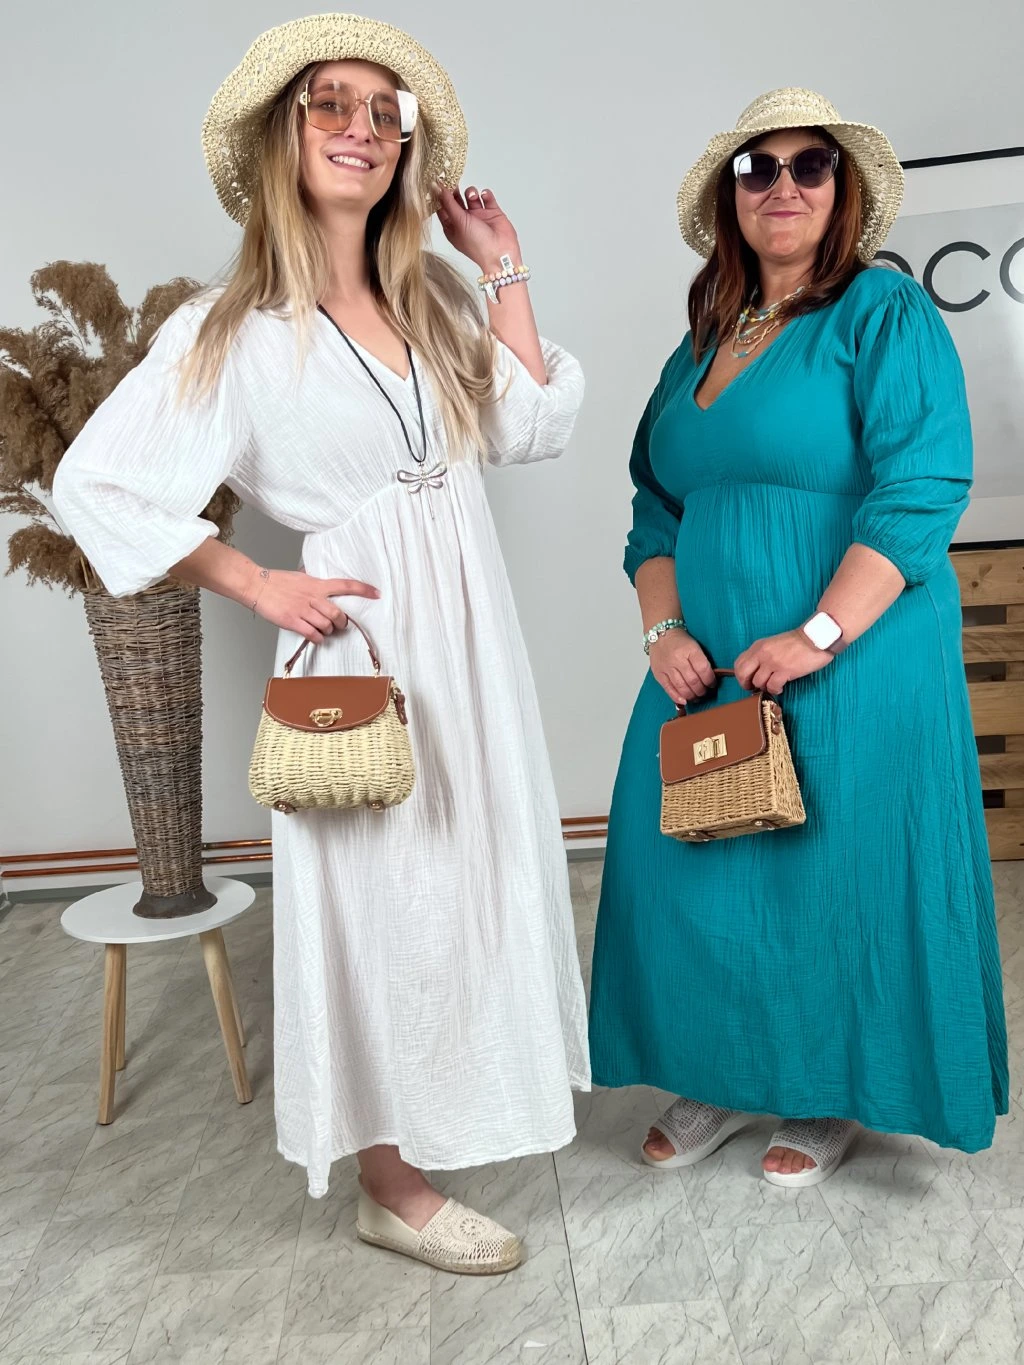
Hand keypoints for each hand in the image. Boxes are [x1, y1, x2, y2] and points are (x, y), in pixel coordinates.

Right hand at [249, 569, 378, 643]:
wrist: (257, 585)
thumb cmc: (277, 581)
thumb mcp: (301, 577)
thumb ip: (314, 583)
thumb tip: (324, 585)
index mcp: (316, 584)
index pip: (345, 585)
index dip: (363, 590)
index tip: (376, 594)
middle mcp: (312, 597)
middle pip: (338, 614)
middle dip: (342, 623)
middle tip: (340, 625)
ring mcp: (303, 609)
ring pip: (327, 626)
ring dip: (328, 631)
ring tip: (323, 630)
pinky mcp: (292, 621)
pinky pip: (313, 634)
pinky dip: (317, 638)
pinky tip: (315, 636)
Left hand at [435, 184, 520, 271]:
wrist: (501, 253)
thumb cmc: (477, 245)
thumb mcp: (458, 221)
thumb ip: (448, 203)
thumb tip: (436, 187)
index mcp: (452, 226)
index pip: (442, 208)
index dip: (440, 195)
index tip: (437, 181)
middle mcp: (465, 221)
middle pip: (456, 200)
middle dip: (455, 190)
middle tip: (453, 179)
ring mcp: (478, 216)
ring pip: (471, 197)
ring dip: (471, 192)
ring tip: (472, 195)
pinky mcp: (492, 212)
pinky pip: (487, 198)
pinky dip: (485, 194)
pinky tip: (485, 197)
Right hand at [649, 630, 715, 706]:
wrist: (661, 633)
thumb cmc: (680, 640)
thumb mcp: (695, 645)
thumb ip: (702, 661)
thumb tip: (710, 679)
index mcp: (690, 649)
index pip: (703, 669)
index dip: (710, 680)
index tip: (712, 684)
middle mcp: (678, 659)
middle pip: (693, 681)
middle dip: (701, 690)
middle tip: (705, 692)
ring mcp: (667, 667)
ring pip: (681, 687)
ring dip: (691, 695)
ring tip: (696, 697)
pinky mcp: (659, 673)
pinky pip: (668, 688)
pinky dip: (677, 697)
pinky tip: (684, 701)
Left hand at [734, 629, 832, 693]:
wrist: (815, 638)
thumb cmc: (796, 642)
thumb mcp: (773, 644)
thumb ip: (762, 654)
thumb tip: (755, 671)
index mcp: (758, 646)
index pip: (738, 663)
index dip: (741, 676)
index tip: (748, 680)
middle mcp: (762, 653)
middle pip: (742, 674)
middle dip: (746, 685)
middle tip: (754, 688)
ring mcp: (773, 662)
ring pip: (758, 682)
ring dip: (765, 687)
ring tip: (773, 685)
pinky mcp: (785, 670)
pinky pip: (772, 686)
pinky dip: (775, 690)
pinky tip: (781, 687)